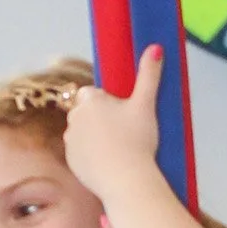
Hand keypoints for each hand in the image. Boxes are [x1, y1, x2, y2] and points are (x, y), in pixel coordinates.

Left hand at [63, 45, 164, 206]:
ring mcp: (70, 140)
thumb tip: (156, 47)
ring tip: (118, 149)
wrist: (126, 180)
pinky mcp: (71, 160)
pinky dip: (91, 155)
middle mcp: (74, 117)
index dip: (108, 103)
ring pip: (83, 132)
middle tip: (124, 133)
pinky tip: (109, 162)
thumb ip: (149, 74)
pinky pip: (81, 153)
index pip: (93, 94)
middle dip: (100, 119)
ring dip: (95, 137)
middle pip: (87, 113)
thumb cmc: (137, 141)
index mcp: (89, 99)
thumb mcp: (146, 104)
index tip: (123, 115)